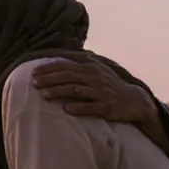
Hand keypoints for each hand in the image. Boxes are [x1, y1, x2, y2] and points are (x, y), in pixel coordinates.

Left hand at [32, 60, 156, 123]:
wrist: (135, 101)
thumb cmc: (110, 86)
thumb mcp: (97, 71)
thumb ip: (80, 65)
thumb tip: (61, 58)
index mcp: (90, 68)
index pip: (66, 65)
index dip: (49, 69)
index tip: (33, 72)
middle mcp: (95, 78)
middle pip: (68, 76)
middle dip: (49, 79)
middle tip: (34, 83)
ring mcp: (101, 93)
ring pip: (76, 90)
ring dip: (58, 92)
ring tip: (43, 95)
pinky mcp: (107, 107)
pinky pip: (91, 107)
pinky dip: (79, 107)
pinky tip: (67, 109)